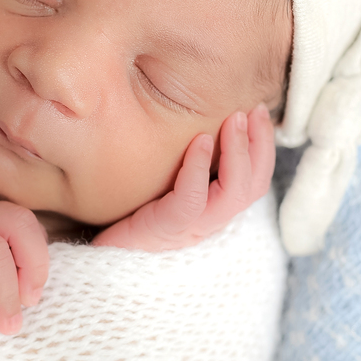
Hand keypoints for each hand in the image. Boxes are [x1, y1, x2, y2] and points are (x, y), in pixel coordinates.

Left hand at [92, 103, 274, 251]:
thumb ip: (182, 157)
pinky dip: (198, 169)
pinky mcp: (165, 230)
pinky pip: (191, 201)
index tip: (259, 112)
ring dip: (239, 153)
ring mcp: (190, 230)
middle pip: (253, 188)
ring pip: (233, 195)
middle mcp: (209, 222)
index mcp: (213, 210)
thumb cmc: (128, 211)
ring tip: (233, 120)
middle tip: (254, 110)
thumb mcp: (163, 180)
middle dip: (259, 144)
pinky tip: (200, 140)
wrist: (97, 251)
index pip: (254, 182)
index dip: (263, 147)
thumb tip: (195, 112)